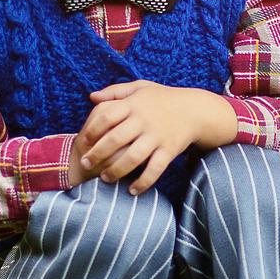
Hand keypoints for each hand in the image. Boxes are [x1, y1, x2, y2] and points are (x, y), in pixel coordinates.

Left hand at [73, 82, 236, 194]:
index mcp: (134, 104)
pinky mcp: (169, 150)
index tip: (84, 141)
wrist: (195, 109)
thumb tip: (91, 97)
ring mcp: (157, 136)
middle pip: (115, 139)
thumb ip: (115, 91)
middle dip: (97, 154)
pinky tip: (132, 190)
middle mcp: (144, 120)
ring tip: (104, 179)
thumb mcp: (140, 87)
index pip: (106, 116)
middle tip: (85, 165)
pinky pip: (155, 169)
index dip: (92, 129)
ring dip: (116, 171)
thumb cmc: (162, 99)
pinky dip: (143, 182)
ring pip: (133, 157)